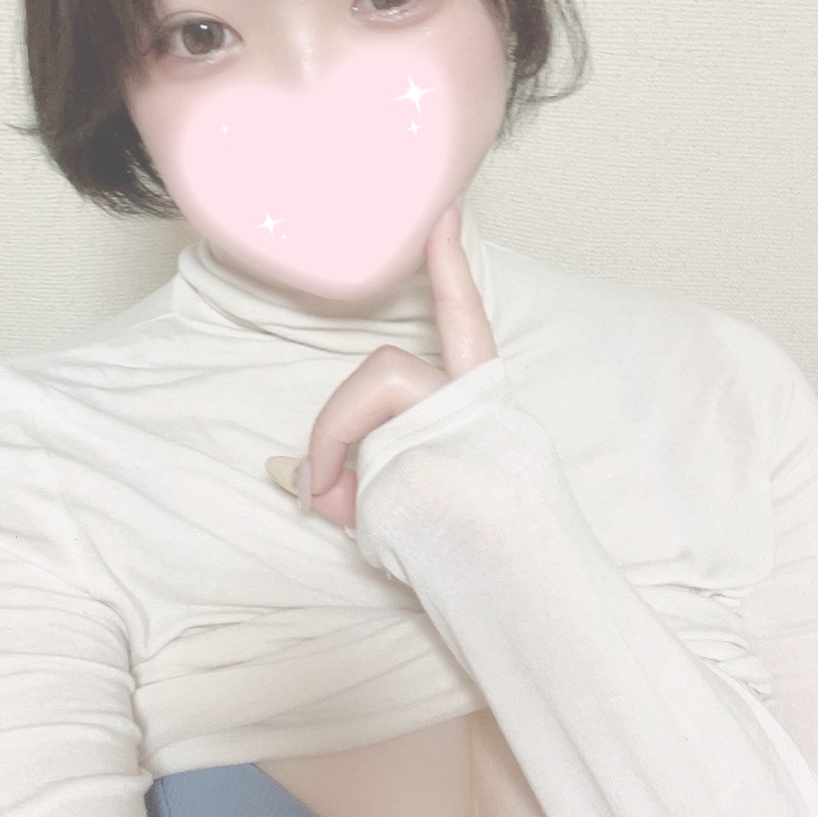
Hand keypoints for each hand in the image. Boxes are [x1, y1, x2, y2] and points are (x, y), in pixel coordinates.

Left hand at [264, 197, 498, 532]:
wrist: (528, 607)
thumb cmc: (469, 564)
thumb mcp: (403, 511)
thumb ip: (355, 482)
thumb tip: (289, 474)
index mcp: (483, 408)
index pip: (467, 323)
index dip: (450, 267)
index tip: (442, 209)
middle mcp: (481, 407)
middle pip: (387, 368)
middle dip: (337, 421)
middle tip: (322, 487)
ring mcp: (466, 427)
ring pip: (378, 396)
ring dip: (342, 447)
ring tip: (343, 509)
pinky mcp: (446, 454)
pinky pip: (374, 463)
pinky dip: (359, 502)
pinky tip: (379, 538)